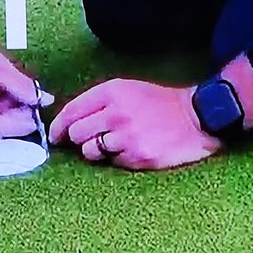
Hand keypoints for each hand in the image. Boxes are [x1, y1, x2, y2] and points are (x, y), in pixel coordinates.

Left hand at [48, 78, 221, 169]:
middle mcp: (116, 112)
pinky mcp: (138, 156)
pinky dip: (119, 158)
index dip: (58, 126)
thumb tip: (67, 123)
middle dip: (80, 138)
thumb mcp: (128, 89)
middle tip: (93, 138)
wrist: (196, 116)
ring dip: (98, 150)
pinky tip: (134, 148)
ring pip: (91, 151)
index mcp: (112, 92)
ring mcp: (127, 136)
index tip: (55, 136)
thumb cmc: (159, 103)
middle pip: (77, 133)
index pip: (72, 110)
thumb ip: (98, 102)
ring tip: (117, 143)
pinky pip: (113, 162)